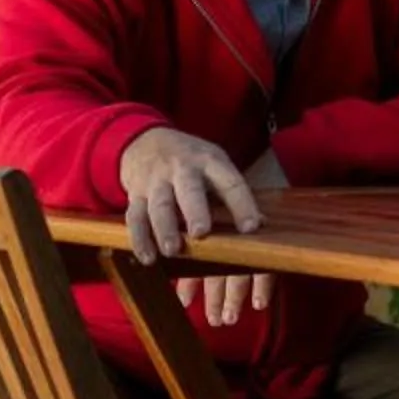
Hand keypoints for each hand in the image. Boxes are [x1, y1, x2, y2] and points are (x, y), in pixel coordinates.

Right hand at [119, 126, 270, 328]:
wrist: (144, 141)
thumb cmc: (189, 160)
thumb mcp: (214, 164)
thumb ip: (232, 193)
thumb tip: (262, 225)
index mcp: (209, 161)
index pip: (230, 181)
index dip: (242, 204)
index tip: (252, 227)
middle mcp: (182, 168)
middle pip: (188, 189)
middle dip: (194, 210)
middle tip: (201, 232)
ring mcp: (156, 181)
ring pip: (159, 205)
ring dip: (164, 228)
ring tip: (172, 250)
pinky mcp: (136, 194)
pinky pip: (135, 217)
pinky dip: (139, 238)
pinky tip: (148, 257)